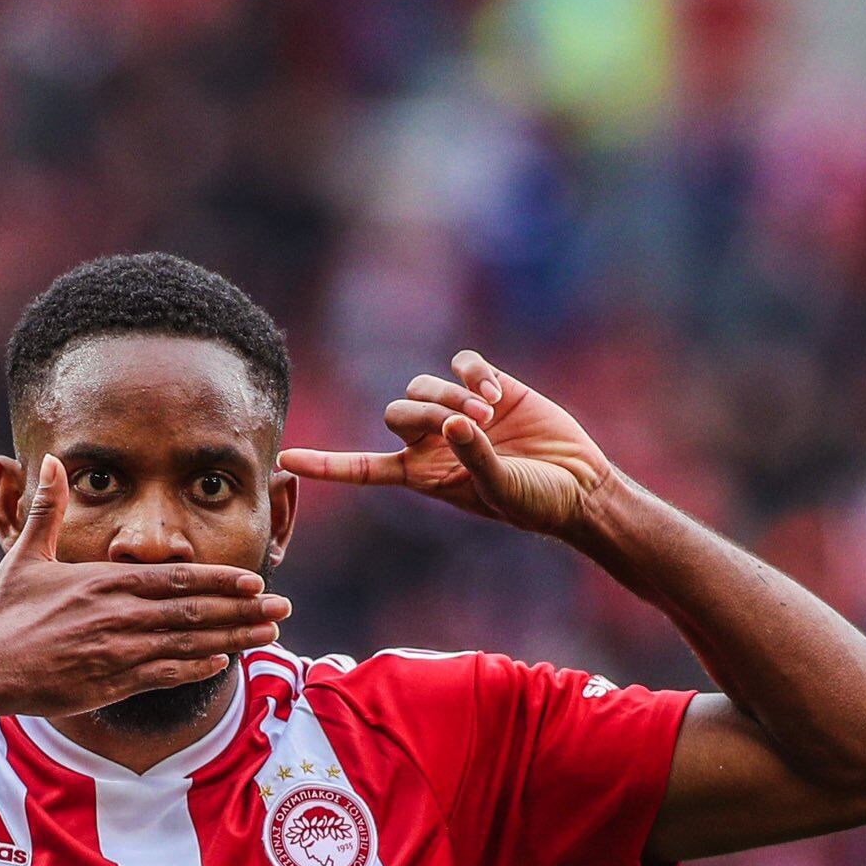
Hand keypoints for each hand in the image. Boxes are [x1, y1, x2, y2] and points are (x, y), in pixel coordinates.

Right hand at [0, 454, 289, 716]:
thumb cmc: (0, 614)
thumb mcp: (24, 555)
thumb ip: (47, 509)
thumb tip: (54, 460)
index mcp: (103, 582)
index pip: (175, 578)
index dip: (218, 580)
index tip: (253, 579)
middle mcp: (117, 615)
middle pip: (193, 611)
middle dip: (242, 610)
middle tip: (282, 608)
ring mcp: (116, 651)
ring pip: (187, 645)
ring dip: (232, 640)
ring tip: (268, 636)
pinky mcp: (108, 684)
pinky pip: (162, 676)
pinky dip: (194, 670)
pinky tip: (222, 665)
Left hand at [279, 349, 608, 537]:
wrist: (579, 485)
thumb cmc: (536, 502)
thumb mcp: (502, 490)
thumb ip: (476, 459)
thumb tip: (456, 424)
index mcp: (423, 475)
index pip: (362, 468)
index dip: (326, 464)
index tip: (287, 459)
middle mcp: (433, 442)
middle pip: (396, 411)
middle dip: (425, 412)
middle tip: (470, 424)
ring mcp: (459, 412)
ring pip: (424, 384)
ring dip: (452, 394)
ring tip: (490, 413)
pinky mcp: (490, 386)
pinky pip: (462, 362)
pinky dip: (474, 372)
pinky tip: (499, 394)